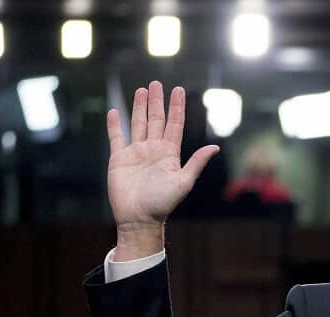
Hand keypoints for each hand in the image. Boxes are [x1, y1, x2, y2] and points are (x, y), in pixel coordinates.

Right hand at [106, 81, 218, 256]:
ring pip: (138, 124)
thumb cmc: (163, 204)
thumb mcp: (183, 182)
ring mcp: (136, 153)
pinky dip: (114, 125)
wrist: (139, 218)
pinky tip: (115, 111)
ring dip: (140, 107)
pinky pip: (116, 137)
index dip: (176, 107)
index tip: (179, 90)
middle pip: (156, 120)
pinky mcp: (119, 159)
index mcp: (169, 153)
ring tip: (141, 90)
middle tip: (156, 83)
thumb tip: (215, 147)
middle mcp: (153, 150)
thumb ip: (196, 163)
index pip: (174, 125)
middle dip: (157, 102)